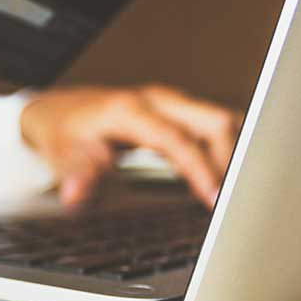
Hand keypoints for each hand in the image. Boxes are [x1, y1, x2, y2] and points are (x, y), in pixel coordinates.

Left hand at [20, 85, 243, 207]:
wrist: (58, 110)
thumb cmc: (63, 132)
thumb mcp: (62, 154)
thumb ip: (75, 175)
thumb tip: (74, 196)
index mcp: (130, 110)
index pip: (178, 139)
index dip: (200, 169)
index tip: (215, 199)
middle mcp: (156, 100)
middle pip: (213, 121)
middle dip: (232, 159)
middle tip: (238, 200)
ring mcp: (170, 102)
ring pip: (220, 120)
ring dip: (235, 153)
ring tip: (242, 192)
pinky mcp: (176, 111)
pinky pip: (213, 126)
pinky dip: (227, 149)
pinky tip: (230, 177)